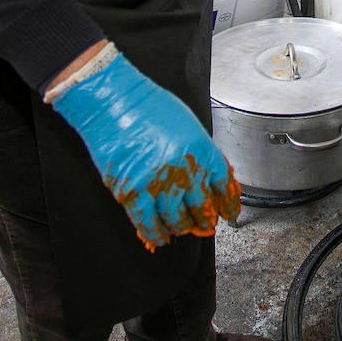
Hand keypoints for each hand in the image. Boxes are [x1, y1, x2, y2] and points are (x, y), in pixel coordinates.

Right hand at [49, 46, 239, 249]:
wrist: (114, 103)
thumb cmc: (148, 107)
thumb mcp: (188, 125)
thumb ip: (200, 152)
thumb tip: (210, 176)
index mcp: (200, 149)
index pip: (223, 185)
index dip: (227, 203)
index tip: (228, 211)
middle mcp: (182, 170)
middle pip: (202, 207)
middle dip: (205, 219)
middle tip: (204, 223)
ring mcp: (157, 184)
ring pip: (177, 221)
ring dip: (182, 227)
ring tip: (182, 227)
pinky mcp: (131, 193)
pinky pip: (148, 225)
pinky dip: (156, 235)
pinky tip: (160, 237)